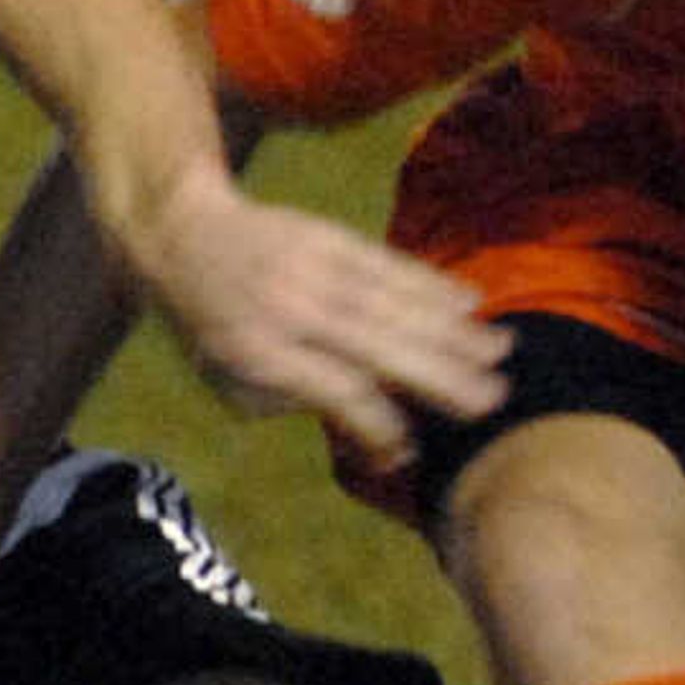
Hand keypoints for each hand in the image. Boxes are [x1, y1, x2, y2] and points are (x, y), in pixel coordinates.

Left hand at [124, 174, 507, 459]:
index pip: (338, 392)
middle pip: (380, 348)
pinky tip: (472, 305)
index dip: (379, 425)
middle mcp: (292, 312)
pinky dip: (434, 285)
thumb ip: (294, 405)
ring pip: (396, 304)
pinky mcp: (331, 238)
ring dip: (454, 331)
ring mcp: (314, 271)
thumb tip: (368, 433)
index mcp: (262, 356)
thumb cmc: (211, 327)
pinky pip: (391, 265)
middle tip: (493, 403)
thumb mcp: (230, 383)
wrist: (182, 233)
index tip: (411, 452)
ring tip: (502, 354)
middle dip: (441, 378)